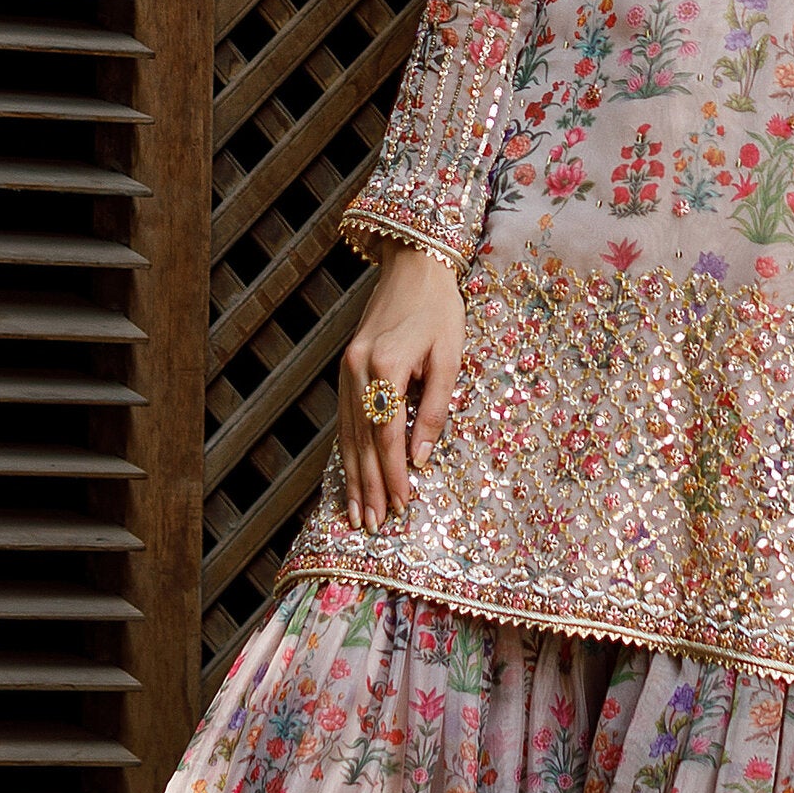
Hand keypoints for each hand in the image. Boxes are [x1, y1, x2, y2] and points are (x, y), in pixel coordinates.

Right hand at [339, 250, 465, 524]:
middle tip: (373, 525)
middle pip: (361, 441)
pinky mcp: (346, 368)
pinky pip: (343, 418)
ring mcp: (346, 369)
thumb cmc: (440, 311)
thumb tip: (419, 458)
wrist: (412, 266)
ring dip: (352, 476)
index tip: (402, 506)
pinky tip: (349, 474)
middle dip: (368, 486)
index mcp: (384, 367)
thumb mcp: (449, 358)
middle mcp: (357, 370)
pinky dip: (346, 451)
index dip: (393, 474)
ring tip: (356, 512)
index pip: (387, 435)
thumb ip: (434, 409)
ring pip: (347, 434)